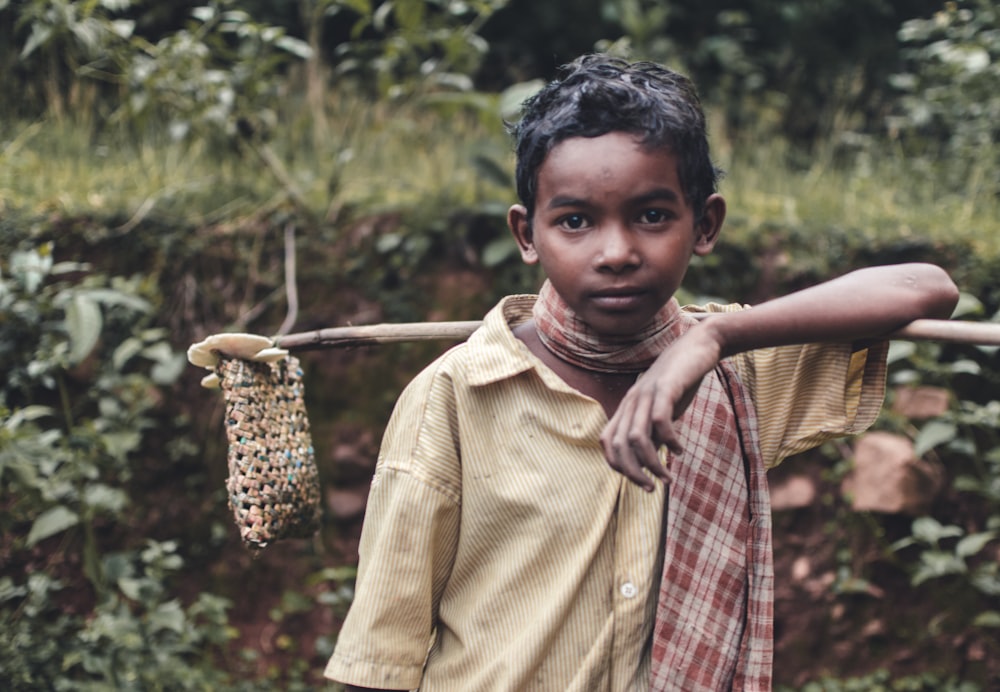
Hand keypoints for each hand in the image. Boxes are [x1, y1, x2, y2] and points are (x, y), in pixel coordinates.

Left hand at [600, 325, 721, 490]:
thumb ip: (653, 431)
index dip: (618, 465)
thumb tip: (649, 459)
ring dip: (650, 463)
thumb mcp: (663, 409)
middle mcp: (632, 400)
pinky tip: (679, 450)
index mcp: (627, 406)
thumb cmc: (680, 380)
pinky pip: (659, 420)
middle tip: (651, 489)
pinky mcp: (666, 388)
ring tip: (666, 477)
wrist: (699, 345)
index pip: (608, 442)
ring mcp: (647, 393)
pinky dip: (668, 441)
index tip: (639, 480)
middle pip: (618, 444)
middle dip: (632, 473)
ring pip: (636, 437)